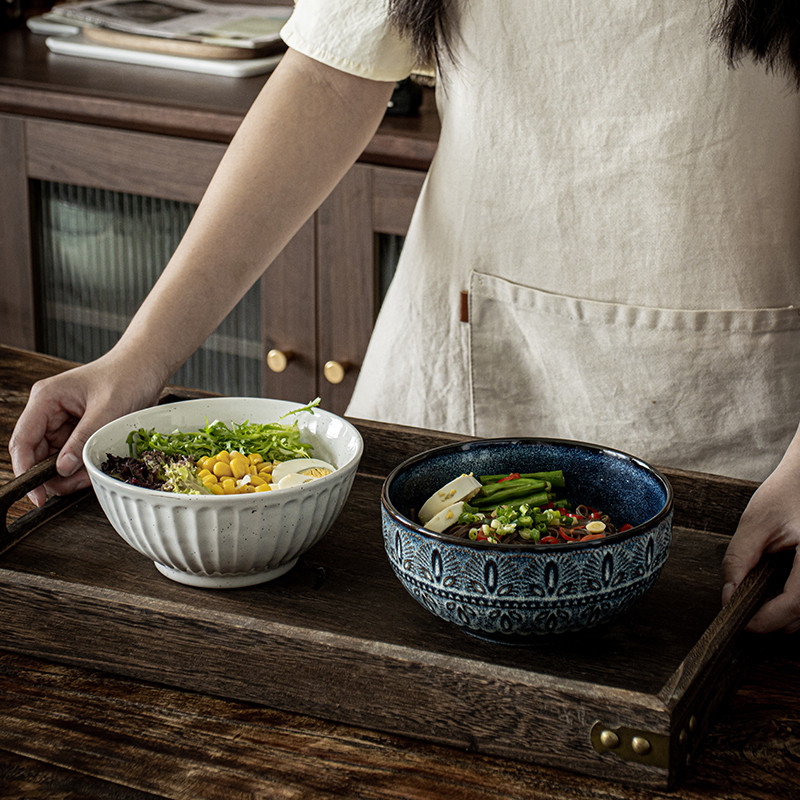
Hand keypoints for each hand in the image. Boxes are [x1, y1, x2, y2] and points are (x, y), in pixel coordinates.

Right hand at [8, 352, 165, 506]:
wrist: (147, 364)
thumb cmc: (127, 375)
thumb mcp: (107, 409)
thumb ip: (83, 439)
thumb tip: (61, 469)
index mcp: (46, 399)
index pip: (23, 441)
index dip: (25, 471)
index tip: (36, 495)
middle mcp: (49, 411)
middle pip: (37, 454)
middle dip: (54, 476)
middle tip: (75, 487)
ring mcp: (63, 420)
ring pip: (56, 458)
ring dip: (71, 473)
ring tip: (93, 473)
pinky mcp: (79, 428)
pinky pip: (74, 454)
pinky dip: (83, 465)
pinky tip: (97, 466)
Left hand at [722, 455, 799, 633]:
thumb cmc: (789, 492)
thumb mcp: (756, 522)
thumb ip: (739, 559)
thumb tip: (729, 593)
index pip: (794, 606)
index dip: (766, 619)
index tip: (741, 621)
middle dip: (772, 619)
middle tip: (743, 607)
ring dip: (783, 611)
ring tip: (757, 595)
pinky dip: (791, 600)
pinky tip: (774, 587)